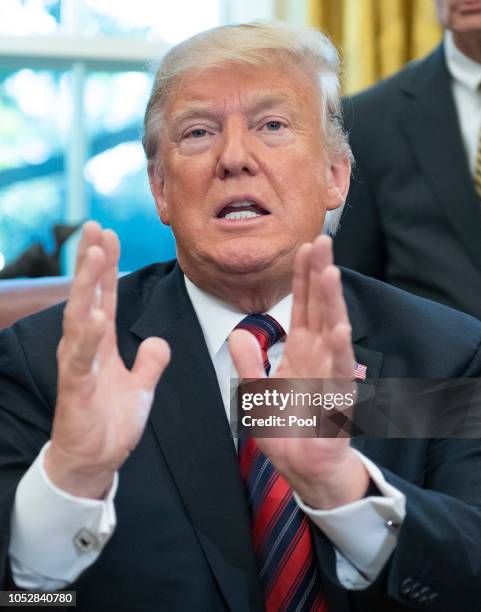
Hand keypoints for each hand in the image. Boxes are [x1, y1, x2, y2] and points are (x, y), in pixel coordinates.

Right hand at [44, 222, 169, 498]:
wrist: (94, 461)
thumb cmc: (110, 421)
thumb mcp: (140, 387)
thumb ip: (149, 362)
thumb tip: (158, 341)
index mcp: (100, 345)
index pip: (104, 296)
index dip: (107, 266)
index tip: (109, 234)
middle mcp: (85, 349)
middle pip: (88, 297)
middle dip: (92, 261)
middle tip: (95, 227)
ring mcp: (78, 367)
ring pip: (79, 318)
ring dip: (87, 286)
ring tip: (93, 254)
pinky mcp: (75, 390)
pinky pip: (81, 360)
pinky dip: (88, 336)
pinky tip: (95, 313)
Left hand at [229, 235, 368, 508]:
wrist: (304, 467)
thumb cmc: (288, 428)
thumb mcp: (258, 390)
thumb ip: (249, 361)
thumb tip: (237, 333)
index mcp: (300, 351)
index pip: (301, 306)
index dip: (301, 277)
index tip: (302, 247)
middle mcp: (317, 356)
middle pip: (319, 308)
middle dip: (319, 274)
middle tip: (321, 240)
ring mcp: (328, 376)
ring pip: (331, 331)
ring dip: (330, 302)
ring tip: (329, 271)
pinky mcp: (334, 401)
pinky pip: (337, 374)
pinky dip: (338, 352)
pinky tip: (338, 329)